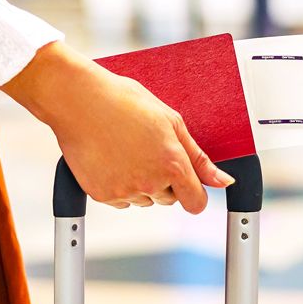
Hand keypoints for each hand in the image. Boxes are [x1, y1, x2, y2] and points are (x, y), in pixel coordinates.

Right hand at [1, 42, 233, 212]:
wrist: (79, 101)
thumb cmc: (124, 102)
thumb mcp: (171, 121)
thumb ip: (199, 157)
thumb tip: (224, 182)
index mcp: (172, 163)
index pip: (196, 202)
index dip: (194, 193)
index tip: (186, 183)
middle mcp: (150, 182)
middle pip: (169, 199)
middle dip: (164, 181)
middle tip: (146, 150)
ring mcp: (124, 190)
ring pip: (143, 200)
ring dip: (140, 183)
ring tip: (125, 150)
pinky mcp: (101, 195)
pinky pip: (120, 201)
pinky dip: (118, 185)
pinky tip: (111, 159)